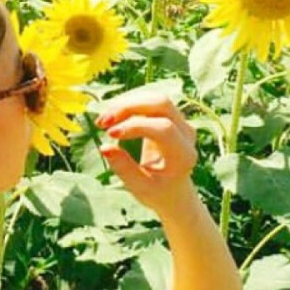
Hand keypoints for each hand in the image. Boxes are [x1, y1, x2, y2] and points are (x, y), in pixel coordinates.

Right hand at [95, 94, 198, 214]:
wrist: (174, 190)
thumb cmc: (157, 191)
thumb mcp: (139, 187)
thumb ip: (124, 168)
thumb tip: (104, 147)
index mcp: (184, 155)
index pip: (163, 128)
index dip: (135, 126)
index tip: (109, 134)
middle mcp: (187, 133)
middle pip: (161, 103)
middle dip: (129, 107)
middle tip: (102, 122)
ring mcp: (181, 121)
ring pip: (154, 98)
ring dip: (125, 103)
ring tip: (103, 120)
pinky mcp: (170, 115)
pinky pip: (149, 100)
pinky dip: (128, 104)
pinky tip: (112, 116)